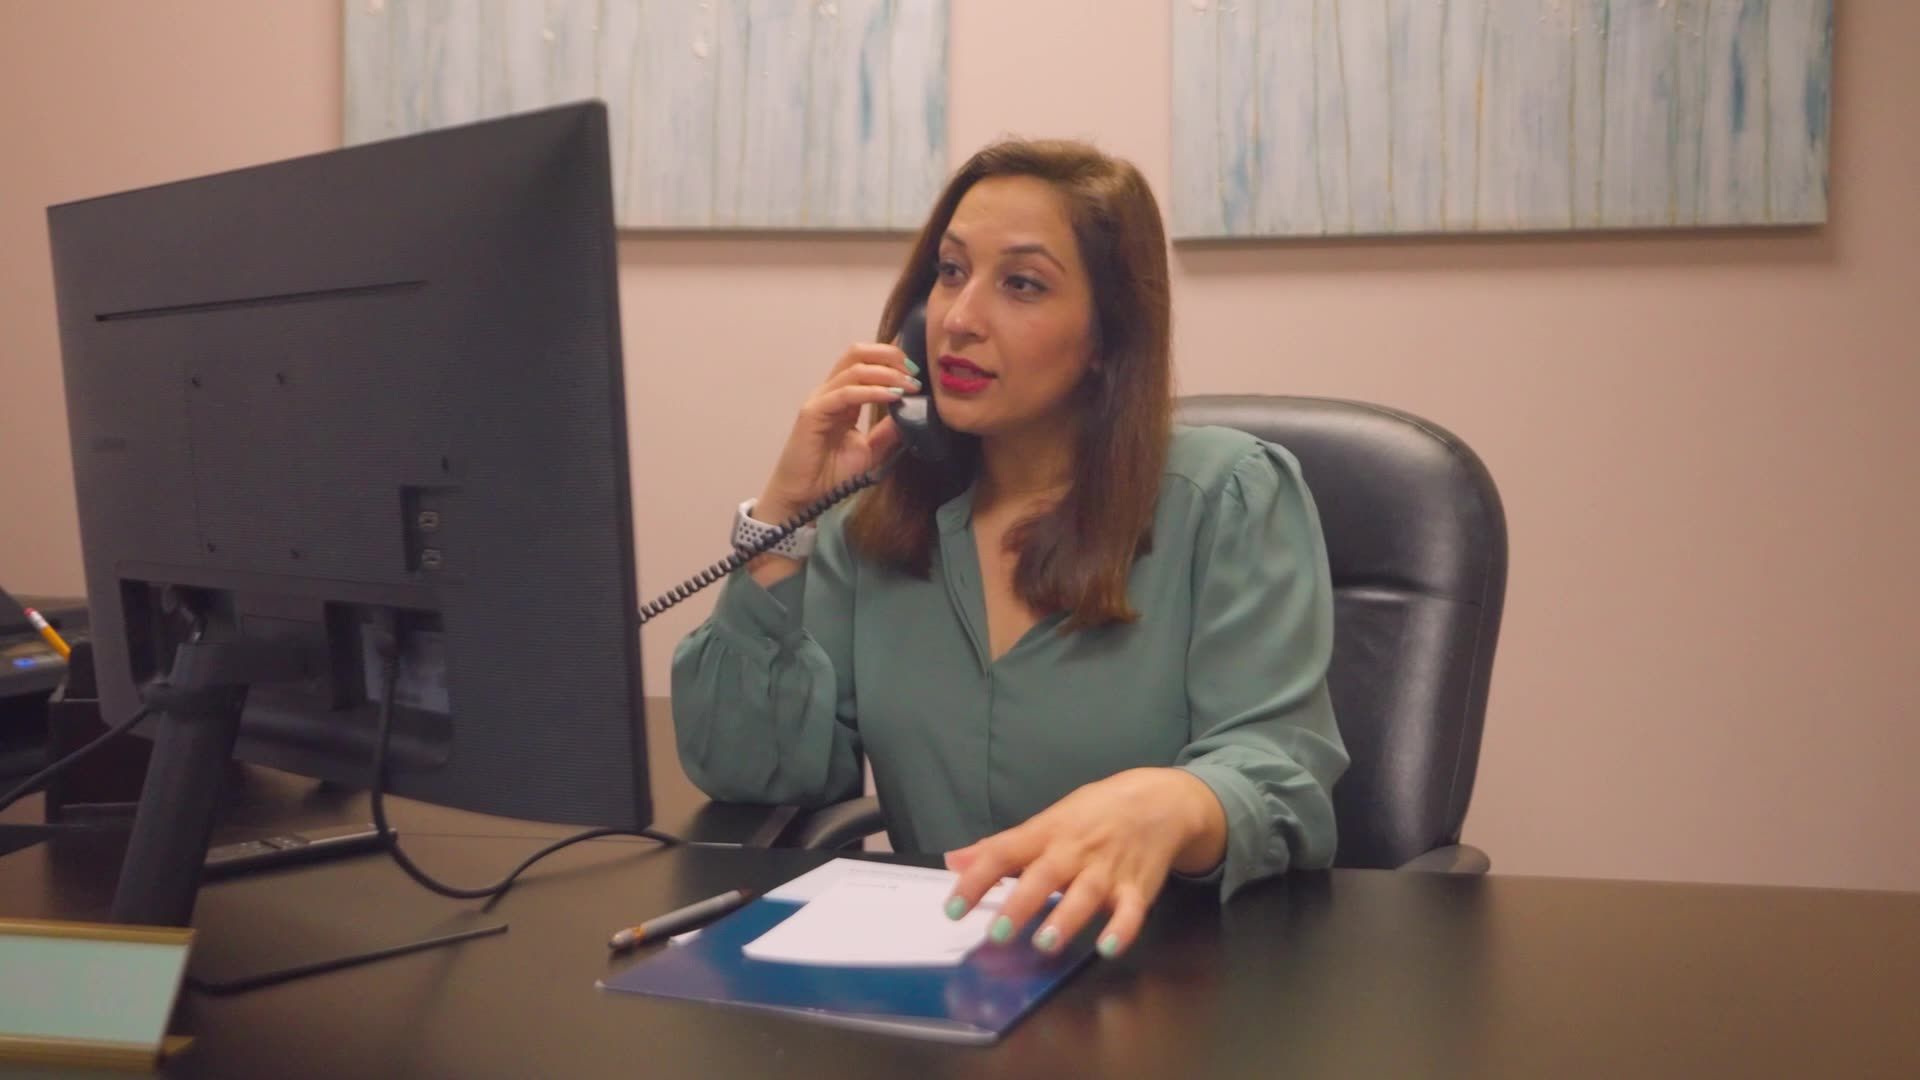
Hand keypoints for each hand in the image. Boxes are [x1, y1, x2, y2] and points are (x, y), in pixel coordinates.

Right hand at [755, 343, 920, 523]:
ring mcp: (820, 400)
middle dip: (890, 356)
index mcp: (844, 396)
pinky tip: (892, 397)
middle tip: (913, 373)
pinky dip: (872, 392)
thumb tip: (913, 412)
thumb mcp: (870, 449)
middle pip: (857, 353)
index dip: (892, 360)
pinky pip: (846, 393)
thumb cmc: (831, 474)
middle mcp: (831, 391)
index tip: (916, 373)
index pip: (865, 361)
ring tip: (908, 386)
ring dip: (887, 373)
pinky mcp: (813, 413)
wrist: (806, 497)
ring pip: (854, 369)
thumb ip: (888, 431)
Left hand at [943, 768, 1226, 959]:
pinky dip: (1122, 929)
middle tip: (997, 933)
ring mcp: (1108, 870)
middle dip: (1021, 904)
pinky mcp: (1138, 888)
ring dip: (1066, 919)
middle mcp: (1074, 851)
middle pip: (1044, 875)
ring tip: (1044, 943)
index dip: (976, 880)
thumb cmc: (1093, 814)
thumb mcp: (1046, 822)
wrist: (1157, 801)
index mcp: (1046, 833)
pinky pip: (1132, 911)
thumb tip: (953, 862)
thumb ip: (1000, 847)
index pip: (1004, 853)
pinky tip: (1108, 948)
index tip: (952, 909)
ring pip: (1086, 894)